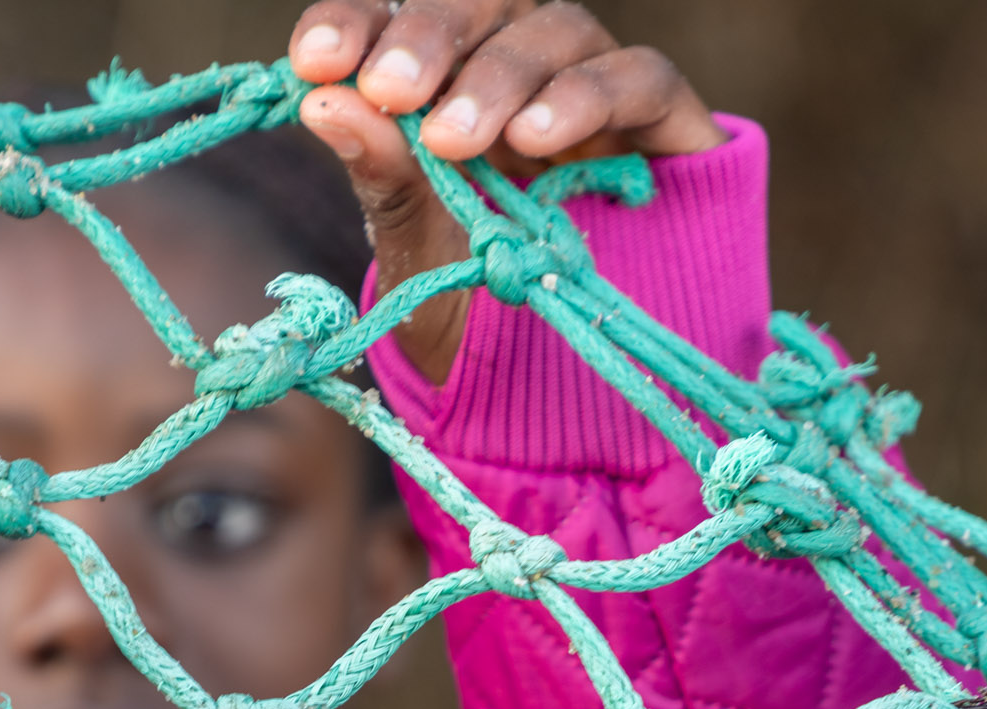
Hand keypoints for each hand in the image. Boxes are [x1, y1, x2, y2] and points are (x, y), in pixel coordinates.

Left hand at [290, 1, 726, 381]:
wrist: (566, 393)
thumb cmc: (482, 313)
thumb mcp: (420, 254)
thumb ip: (384, 177)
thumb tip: (322, 101)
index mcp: (448, 84)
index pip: (401, 18)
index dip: (359, 20)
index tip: (317, 59)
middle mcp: (523, 69)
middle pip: (482, 5)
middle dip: (429, 39)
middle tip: (390, 91)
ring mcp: (599, 87)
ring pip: (558, 31)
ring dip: (502, 77)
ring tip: (453, 142)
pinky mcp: (670, 122)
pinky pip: (641, 77)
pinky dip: (588, 97)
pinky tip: (537, 140)